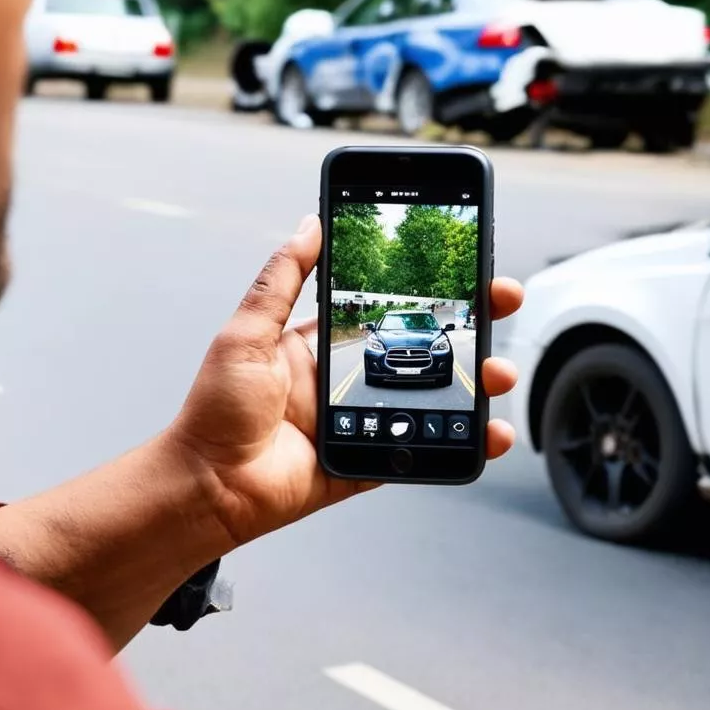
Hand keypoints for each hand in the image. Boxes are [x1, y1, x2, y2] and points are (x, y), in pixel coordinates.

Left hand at [167, 215, 523, 549]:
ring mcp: (362, 421)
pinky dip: (463, 445)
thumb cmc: (216, 410)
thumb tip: (309, 224)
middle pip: (422, 348)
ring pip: (434, 398)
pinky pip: (424, 449)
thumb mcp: (246, 332)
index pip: (385, 306)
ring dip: (474, 384)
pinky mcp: (369, 460)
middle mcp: (346, 379)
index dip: (423, 288)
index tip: (462, 266)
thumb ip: (281, 279)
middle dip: (467, 326)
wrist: (209, 485)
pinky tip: (491, 433)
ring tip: (498, 372)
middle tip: (500, 304)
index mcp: (320, 344)